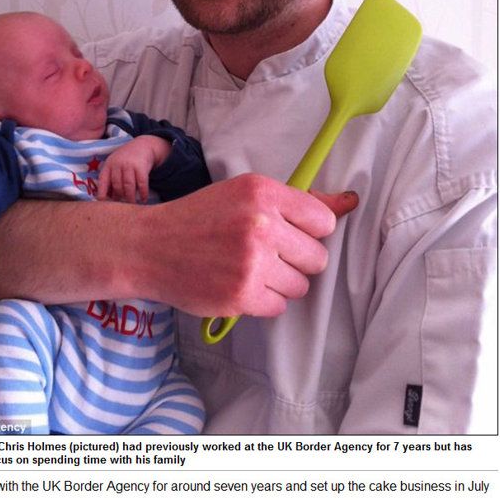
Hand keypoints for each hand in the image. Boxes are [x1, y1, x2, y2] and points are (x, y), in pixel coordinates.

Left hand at [96, 134, 167, 203]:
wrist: (142, 145)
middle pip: (117, 185)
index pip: (102, 181)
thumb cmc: (125, 160)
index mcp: (108, 165)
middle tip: (122, 206)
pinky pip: (142, 183)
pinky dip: (143, 193)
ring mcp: (130, 165)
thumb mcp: (114, 165)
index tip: (103, 204)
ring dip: (130, 198)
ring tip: (132, 205)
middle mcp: (118, 164)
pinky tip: (143, 199)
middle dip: (119, 197)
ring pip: (128, 186)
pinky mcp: (141, 167)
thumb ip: (109, 179)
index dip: (102, 193)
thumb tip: (105, 199)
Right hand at [145, 171, 355, 320]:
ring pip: (300, 286)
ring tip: (249, 270)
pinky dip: (263, 301)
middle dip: (296, 260)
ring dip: (280, 283)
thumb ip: (299, 202)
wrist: (149, 247)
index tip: (288, 234)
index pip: (324, 222)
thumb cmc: (200, 218)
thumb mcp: (245, 194)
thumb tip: (350, 202)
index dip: (308, 232)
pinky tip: (240, 285)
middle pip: (317, 257)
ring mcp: (251, 263)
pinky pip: (279, 306)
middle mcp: (260, 225)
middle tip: (267, 255)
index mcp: (263, 192)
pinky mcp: (241, 295)